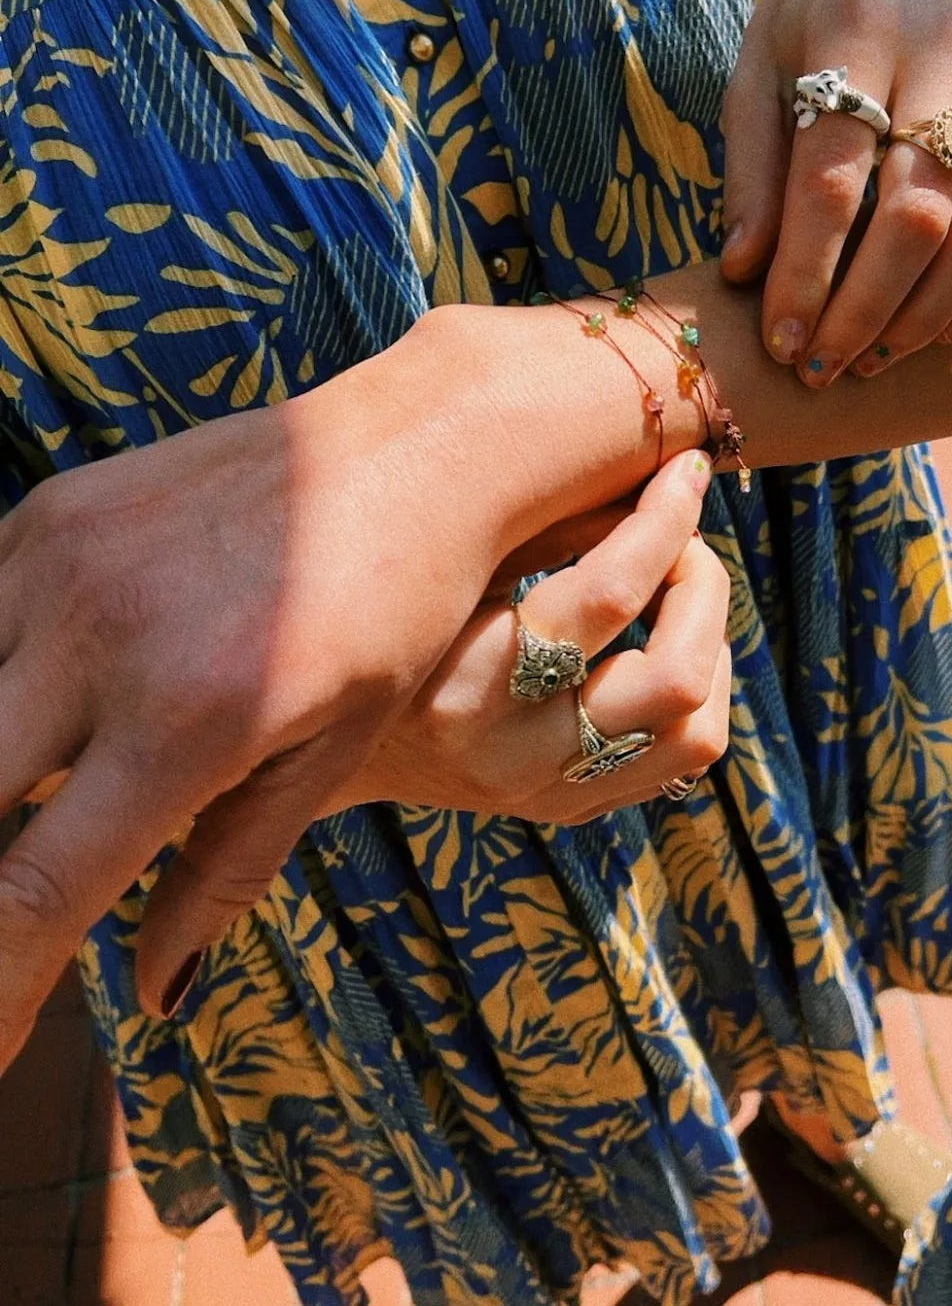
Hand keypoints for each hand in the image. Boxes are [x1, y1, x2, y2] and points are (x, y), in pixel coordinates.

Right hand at [0, 308, 700, 1067]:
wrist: (416, 447)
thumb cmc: (399, 611)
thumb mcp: (331, 749)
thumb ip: (225, 872)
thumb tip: (153, 1000)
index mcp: (189, 721)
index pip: (31, 893)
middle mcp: (103, 640)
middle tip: (17, 913)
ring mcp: (60, 565)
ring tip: (51, 797)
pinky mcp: (46, 515)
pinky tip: (41, 709)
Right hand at [331, 453, 729, 821]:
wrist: (324, 743)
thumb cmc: (386, 620)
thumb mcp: (445, 566)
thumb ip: (541, 527)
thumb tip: (649, 485)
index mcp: (468, 680)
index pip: (610, 596)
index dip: (665, 522)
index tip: (685, 471)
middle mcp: (514, 754)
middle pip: (675, 677)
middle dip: (703, 587)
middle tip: (685, 540)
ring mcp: (548, 792)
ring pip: (696, 734)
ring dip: (713, 646)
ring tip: (681, 594)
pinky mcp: (570, 808)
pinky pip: (680, 760)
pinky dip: (698, 692)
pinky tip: (669, 641)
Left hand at [720, 0, 951, 385]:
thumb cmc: (815, 26)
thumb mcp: (759, 69)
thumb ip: (753, 170)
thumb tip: (745, 274)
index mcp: (857, 31)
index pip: (833, 178)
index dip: (804, 273)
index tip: (776, 342)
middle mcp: (945, 58)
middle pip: (917, 213)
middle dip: (863, 310)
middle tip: (820, 369)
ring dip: (925, 315)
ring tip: (869, 361)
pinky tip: (931, 332)